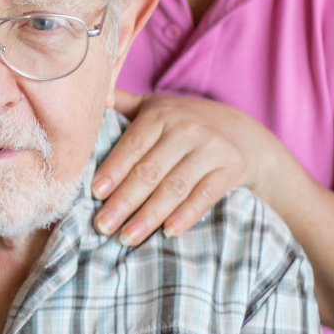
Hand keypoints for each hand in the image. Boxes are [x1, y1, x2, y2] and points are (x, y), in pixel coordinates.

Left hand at [92, 91, 282, 244]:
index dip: (113, 170)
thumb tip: (91, 96)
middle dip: (123, 201)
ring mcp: (211, 149)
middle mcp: (186, 129)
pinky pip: (204, 196)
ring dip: (148, 216)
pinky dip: (185, 216)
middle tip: (102, 225)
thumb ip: (121, 102)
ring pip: (174, 188)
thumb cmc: (184, 122)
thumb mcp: (154, 106)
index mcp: (160, 114)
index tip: (95, 193)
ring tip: (126, 237)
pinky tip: (167, 233)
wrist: (243, 132)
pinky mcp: (231, 169)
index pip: (132, 146)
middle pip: (149, 171)